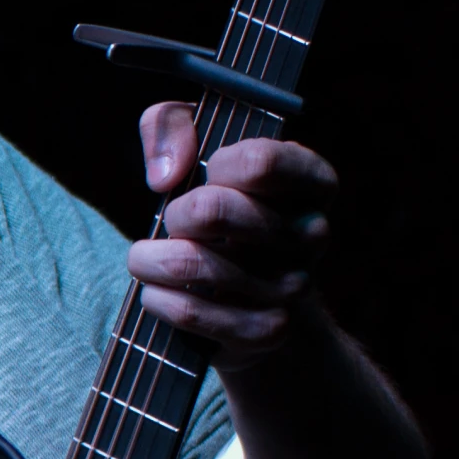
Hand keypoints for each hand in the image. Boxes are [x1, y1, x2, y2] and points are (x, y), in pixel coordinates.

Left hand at [127, 100, 337, 365]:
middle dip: (176, 214)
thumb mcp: (196, 148)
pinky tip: (155, 294)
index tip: (210, 174)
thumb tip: (165, 176)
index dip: (215, 166)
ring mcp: (294, 287)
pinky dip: (158, 300)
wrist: (247, 300)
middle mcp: (312, 233)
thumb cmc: (217, 211)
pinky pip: (191, 312)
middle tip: (175, 222)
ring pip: (192, 263)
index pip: (256, 162)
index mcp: (312, 180)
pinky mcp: (266, 332)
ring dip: (150, 259)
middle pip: (212, 211)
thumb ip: (170, 127)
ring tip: (146, 259)